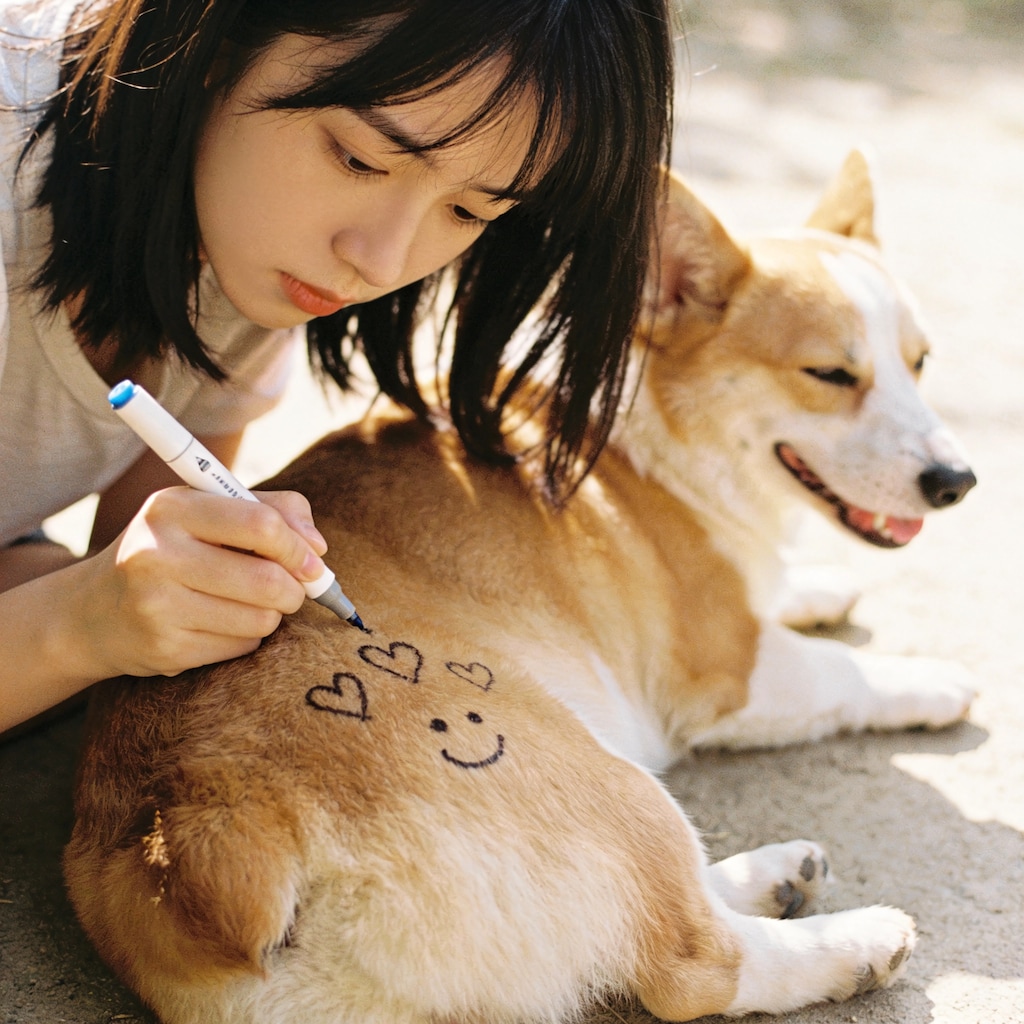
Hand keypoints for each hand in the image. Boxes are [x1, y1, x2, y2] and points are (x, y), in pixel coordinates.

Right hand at [72, 486, 328, 678]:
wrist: (94, 610)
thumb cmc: (173, 549)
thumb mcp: (209, 511)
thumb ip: (273, 510)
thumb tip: (318, 548)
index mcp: (172, 507)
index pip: (261, 525)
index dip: (299, 547)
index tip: (314, 561)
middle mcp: (157, 554)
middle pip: (268, 580)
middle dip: (296, 589)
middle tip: (293, 589)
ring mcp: (157, 606)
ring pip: (261, 618)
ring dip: (272, 614)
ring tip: (249, 603)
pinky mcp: (165, 649)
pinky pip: (242, 646)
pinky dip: (248, 637)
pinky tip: (220, 624)